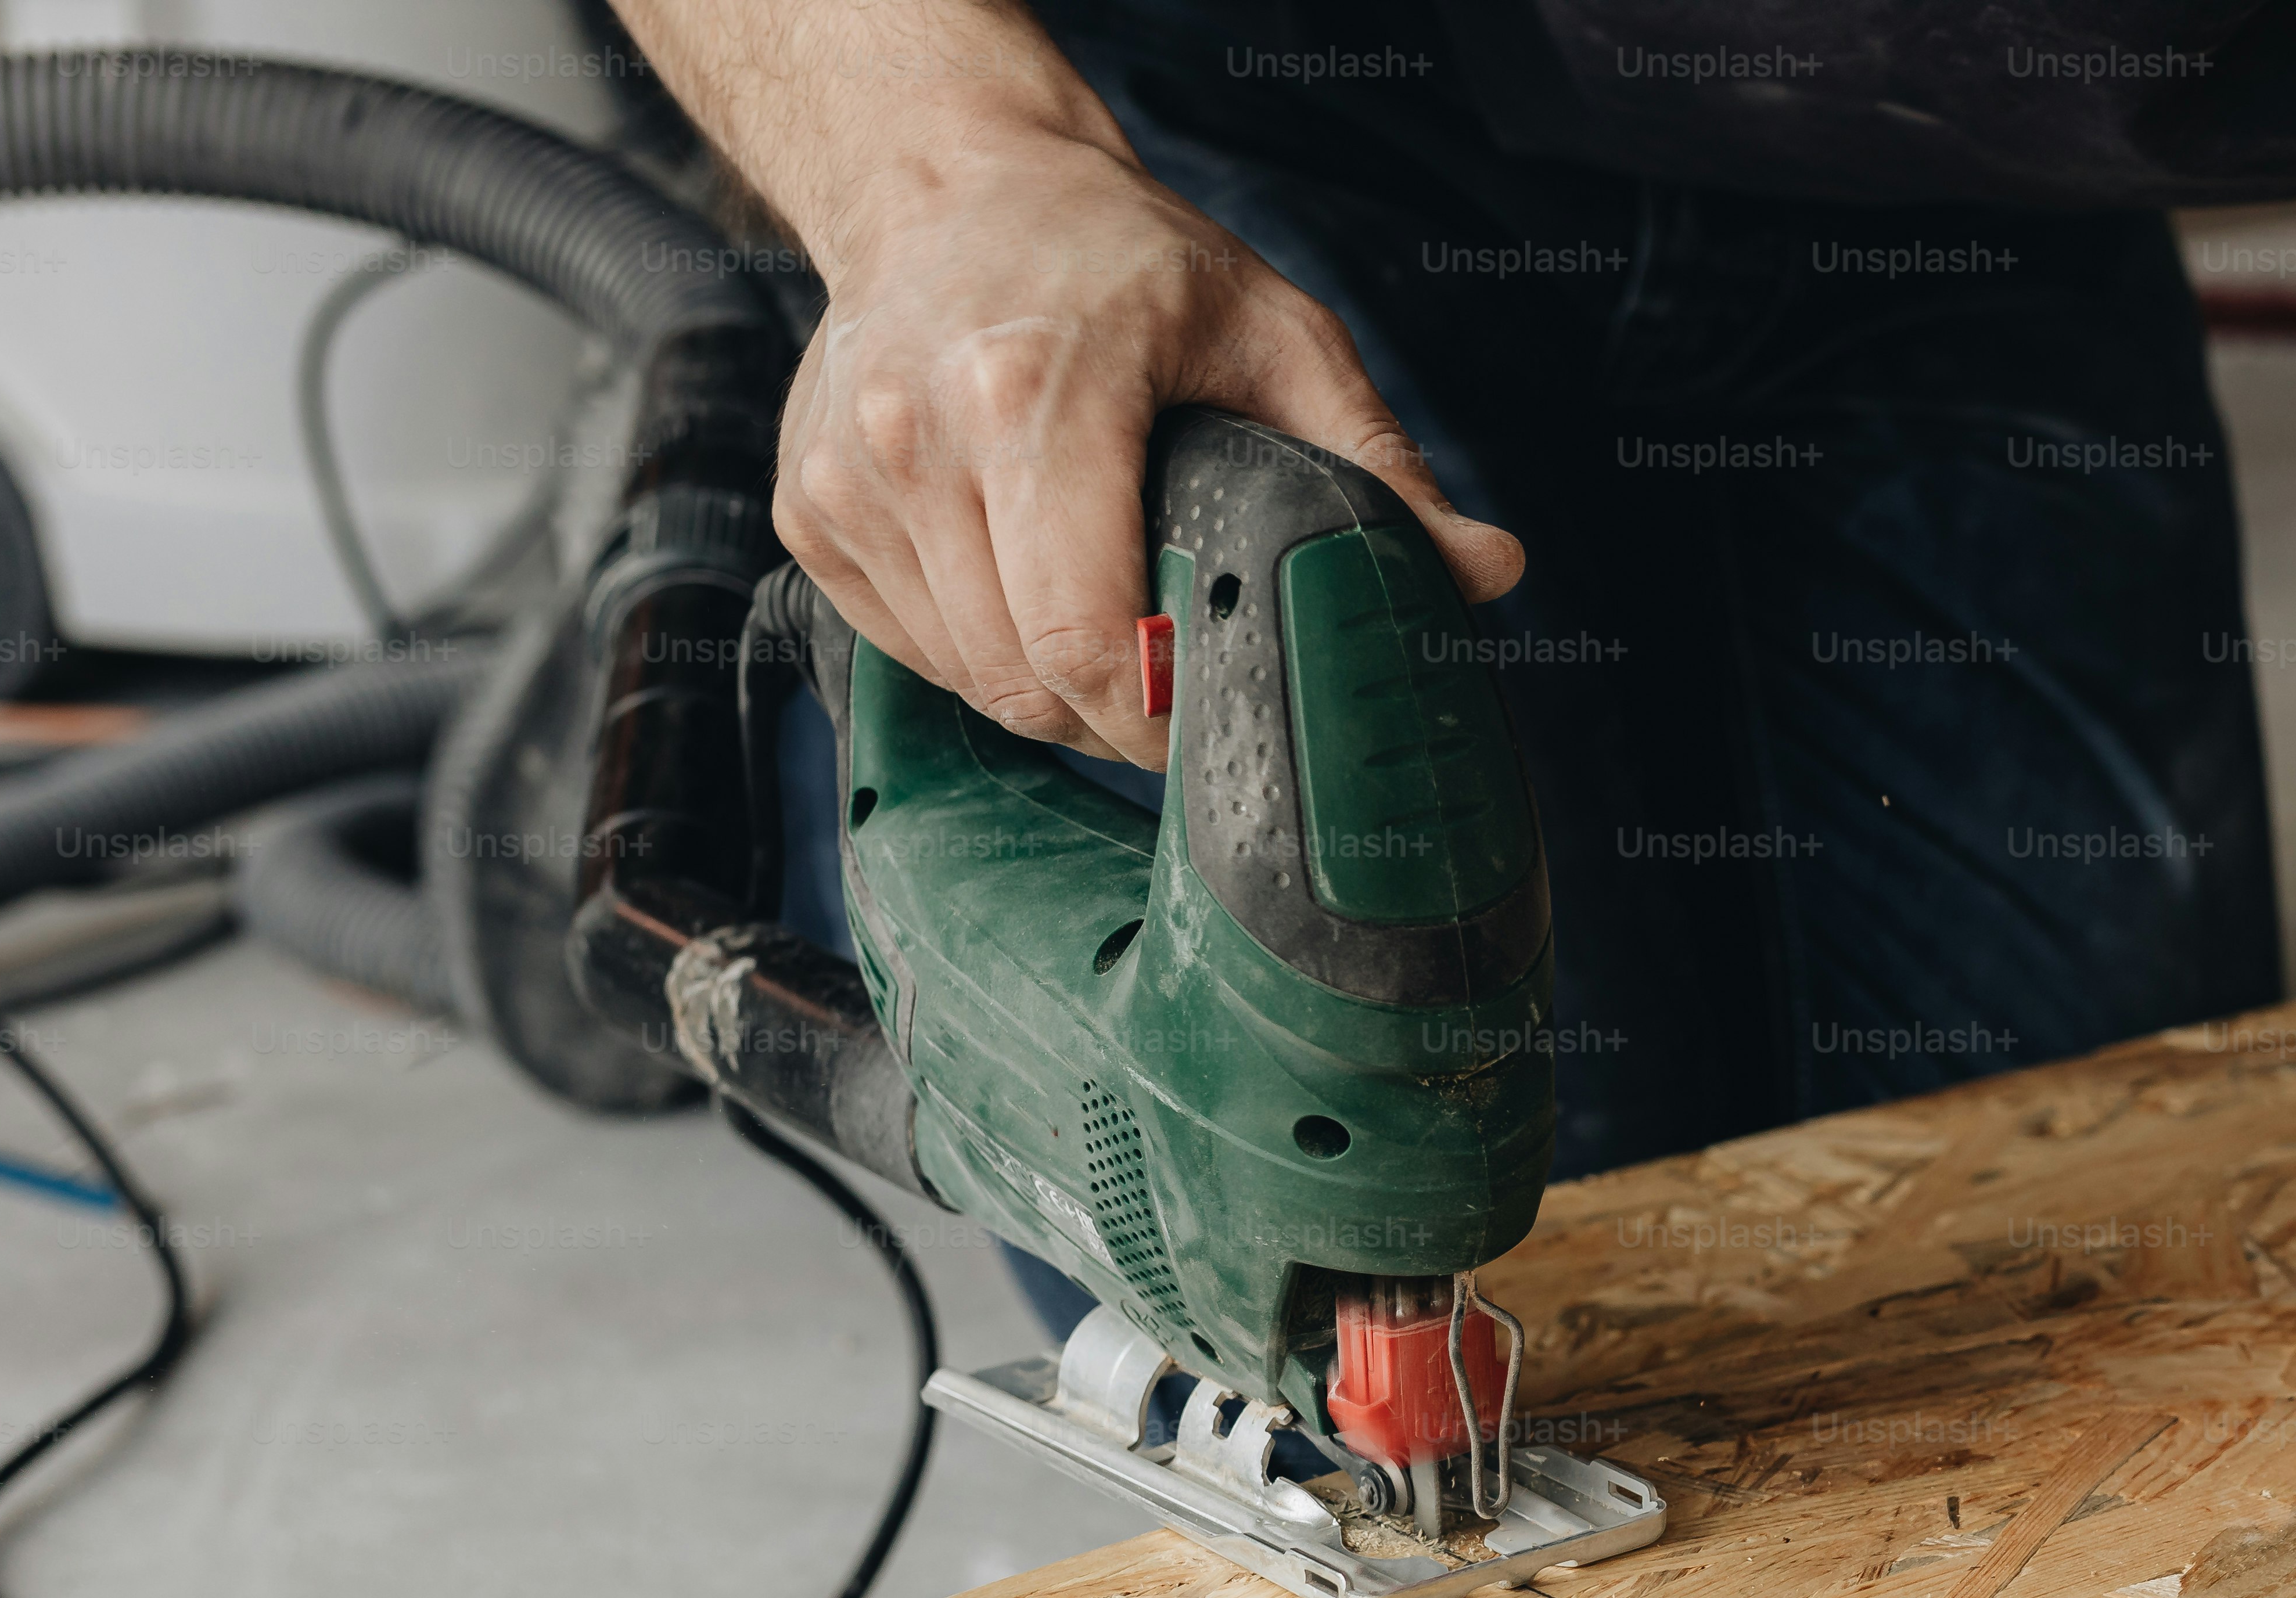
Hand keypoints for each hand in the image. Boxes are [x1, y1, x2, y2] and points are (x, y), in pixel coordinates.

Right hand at [780, 122, 1520, 768]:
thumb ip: (1375, 463)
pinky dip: (979, 652)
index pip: (1082, 641)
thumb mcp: (1274, 331)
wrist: (947, 180)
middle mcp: (914, 441)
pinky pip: (910, 648)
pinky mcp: (809, 511)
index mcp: (1027, 396)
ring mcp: (846, 482)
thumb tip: (1486, 572)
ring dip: (1048, 691)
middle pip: (1024, 685)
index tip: (1214, 718)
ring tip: (1107, 626)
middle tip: (1178, 689)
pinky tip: (1026, 582)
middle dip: (1116, 720)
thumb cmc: (1115, 256)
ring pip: (966, 682)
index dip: (1159, 717)